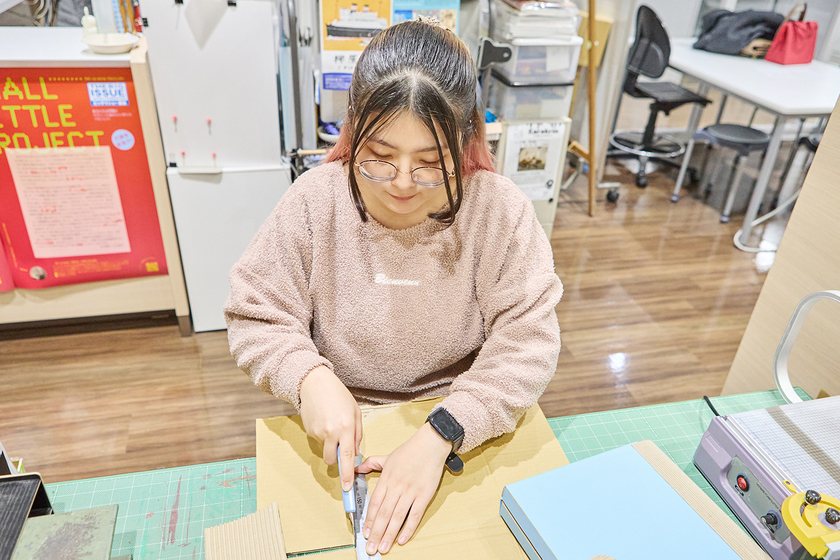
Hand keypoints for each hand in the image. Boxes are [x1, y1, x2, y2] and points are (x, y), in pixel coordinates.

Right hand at [299, 365, 361, 491]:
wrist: (314, 383)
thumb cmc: (338, 395)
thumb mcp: (355, 412)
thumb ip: (357, 434)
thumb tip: (355, 454)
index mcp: (346, 427)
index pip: (347, 457)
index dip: (347, 474)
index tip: (347, 487)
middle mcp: (331, 432)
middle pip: (332, 460)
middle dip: (336, 460)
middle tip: (340, 448)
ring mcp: (318, 433)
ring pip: (325, 450)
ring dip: (330, 444)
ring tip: (332, 425)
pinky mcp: (309, 431)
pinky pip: (318, 440)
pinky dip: (322, 435)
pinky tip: (324, 420)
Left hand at [356, 422, 450, 553]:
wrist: (430, 444)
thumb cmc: (410, 451)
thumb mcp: (387, 456)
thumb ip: (371, 463)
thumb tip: (356, 468)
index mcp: (387, 479)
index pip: (375, 503)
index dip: (369, 519)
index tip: (365, 532)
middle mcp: (397, 487)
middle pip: (384, 513)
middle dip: (376, 532)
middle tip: (371, 548)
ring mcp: (411, 492)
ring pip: (397, 516)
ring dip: (389, 534)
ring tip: (384, 547)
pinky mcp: (424, 495)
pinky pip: (415, 514)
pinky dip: (409, 528)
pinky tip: (402, 539)